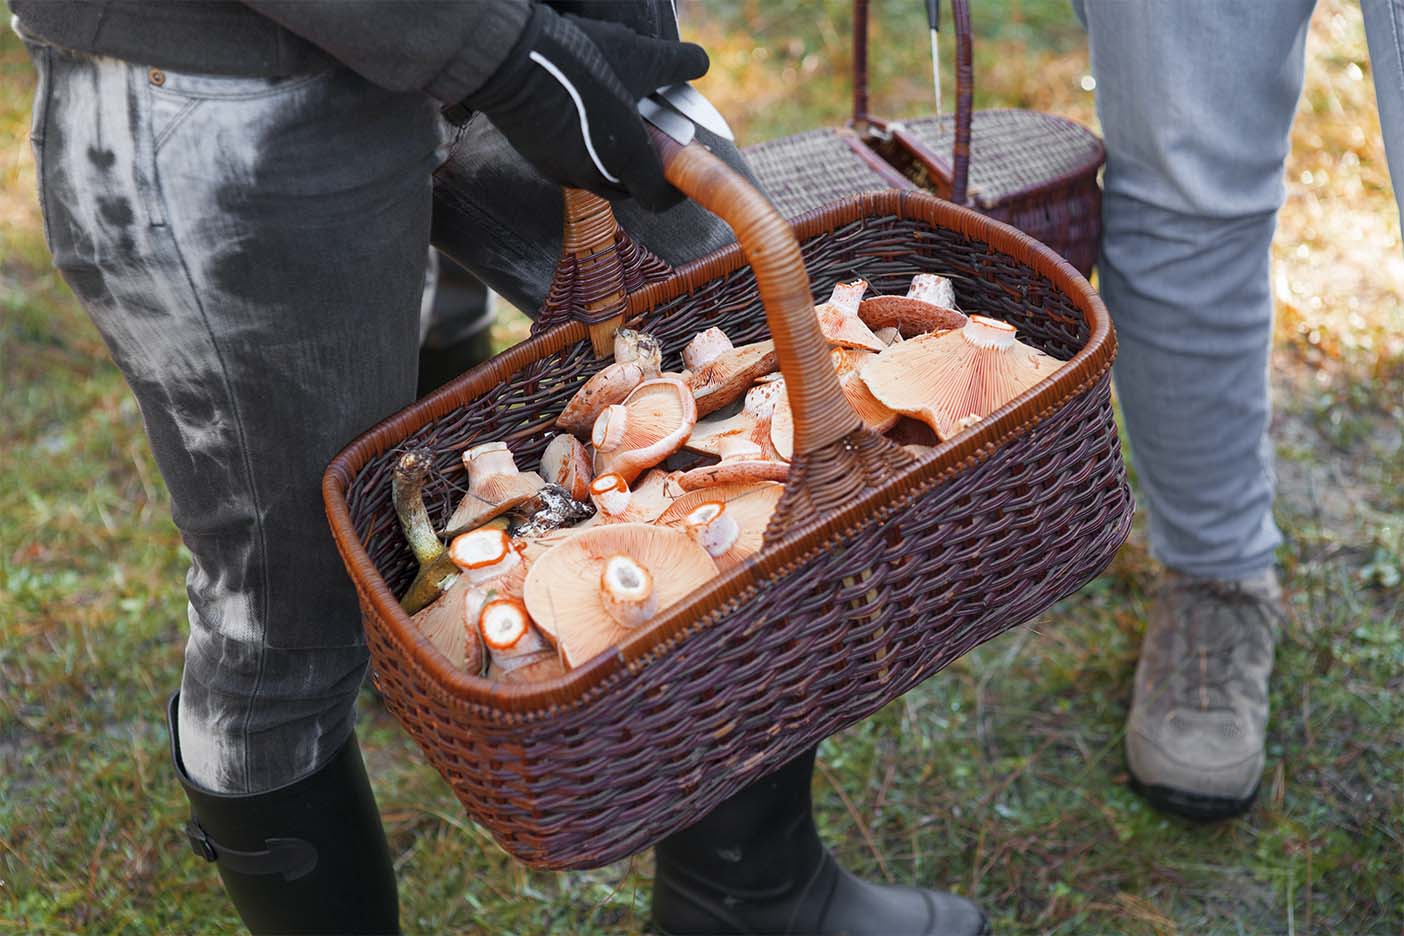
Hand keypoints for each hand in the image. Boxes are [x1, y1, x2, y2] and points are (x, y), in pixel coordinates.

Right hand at [464, 4, 707, 210]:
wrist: (507, 60)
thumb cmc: (575, 60)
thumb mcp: (635, 55)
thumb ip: (674, 64)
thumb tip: (700, 61)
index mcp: (623, 159)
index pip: (658, 198)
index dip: (676, 189)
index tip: (681, 166)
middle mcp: (593, 175)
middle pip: (630, 188)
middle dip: (645, 168)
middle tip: (651, 134)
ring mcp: (561, 171)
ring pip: (600, 177)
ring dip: (615, 158)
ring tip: (617, 117)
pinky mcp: (538, 160)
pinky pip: (572, 165)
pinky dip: (586, 150)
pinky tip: (585, 114)